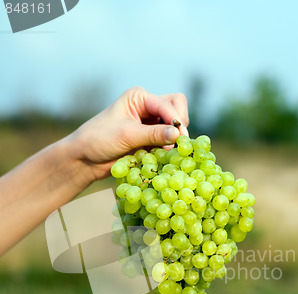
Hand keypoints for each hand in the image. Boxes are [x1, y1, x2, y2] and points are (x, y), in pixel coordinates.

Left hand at [71, 87, 188, 181]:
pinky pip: (167, 142)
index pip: (169, 103)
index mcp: (139, 97)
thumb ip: (153, 134)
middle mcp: (146, 107)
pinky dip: (168, 150)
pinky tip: (164, 158)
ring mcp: (149, 124)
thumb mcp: (127, 134)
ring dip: (174, 139)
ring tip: (170, 153)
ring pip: (173, 127)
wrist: (85, 159)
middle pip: (176, 109)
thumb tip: (178, 135)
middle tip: (178, 143)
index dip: (176, 120)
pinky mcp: (149, 140)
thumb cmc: (99, 139)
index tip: (179, 138)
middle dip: (179, 125)